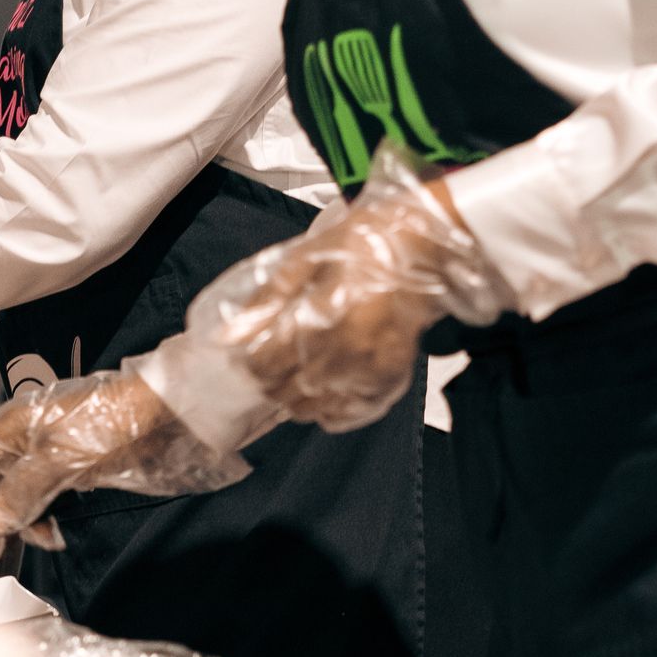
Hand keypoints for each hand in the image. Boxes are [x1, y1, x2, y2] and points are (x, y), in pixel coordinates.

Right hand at [0, 371, 246, 542]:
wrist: (172, 413)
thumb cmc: (117, 420)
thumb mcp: (62, 459)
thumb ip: (21, 492)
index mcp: (9, 427)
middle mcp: (20, 440)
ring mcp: (45, 456)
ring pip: (8, 495)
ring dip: (13, 523)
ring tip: (36, 539)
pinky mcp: (70, 471)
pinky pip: (37, 500)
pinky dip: (38, 520)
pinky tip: (53, 532)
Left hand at [147, 153, 509, 443]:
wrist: (426, 247)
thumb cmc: (365, 244)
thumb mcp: (307, 257)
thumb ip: (268, 298)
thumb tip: (231, 334)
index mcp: (317, 319)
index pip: (266, 365)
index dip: (253, 364)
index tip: (253, 356)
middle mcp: (342, 351)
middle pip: (287, 391)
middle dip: (273, 382)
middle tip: (276, 366)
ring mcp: (368, 369)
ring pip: (316, 408)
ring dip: (298, 398)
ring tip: (300, 377)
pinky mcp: (390, 377)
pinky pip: (350, 412)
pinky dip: (332, 410)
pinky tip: (328, 392)